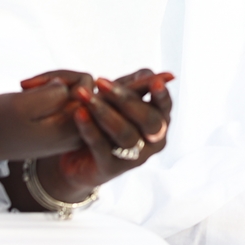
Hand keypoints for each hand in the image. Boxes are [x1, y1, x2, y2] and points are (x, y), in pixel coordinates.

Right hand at [0, 73, 86, 184]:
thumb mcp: (22, 105)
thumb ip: (54, 94)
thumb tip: (75, 86)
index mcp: (71, 127)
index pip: (87, 85)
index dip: (62, 76)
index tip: (33, 84)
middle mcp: (77, 132)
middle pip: (86, 88)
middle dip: (59, 79)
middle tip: (30, 85)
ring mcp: (70, 131)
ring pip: (76, 93)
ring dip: (53, 85)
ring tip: (28, 90)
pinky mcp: (61, 128)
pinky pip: (67, 102)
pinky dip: (49, 94)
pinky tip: (30, 96)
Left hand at [35, 69, 173, 203]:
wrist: (79, 153)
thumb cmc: (107, 117)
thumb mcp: (122, 97)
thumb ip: (139, 84)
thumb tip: (159, 75)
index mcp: (160, 121)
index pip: (165, 107)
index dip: (162, 96)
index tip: (155, 83)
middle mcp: (154, 142)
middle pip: (149, 121)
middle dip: (126, 99)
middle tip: (101, 81)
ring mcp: (135, 158)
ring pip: (125, 134)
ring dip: (104, 112)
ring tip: (84, 95)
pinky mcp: (111, 169)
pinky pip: (102, 147)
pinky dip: (90, 128)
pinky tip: (79, 112)